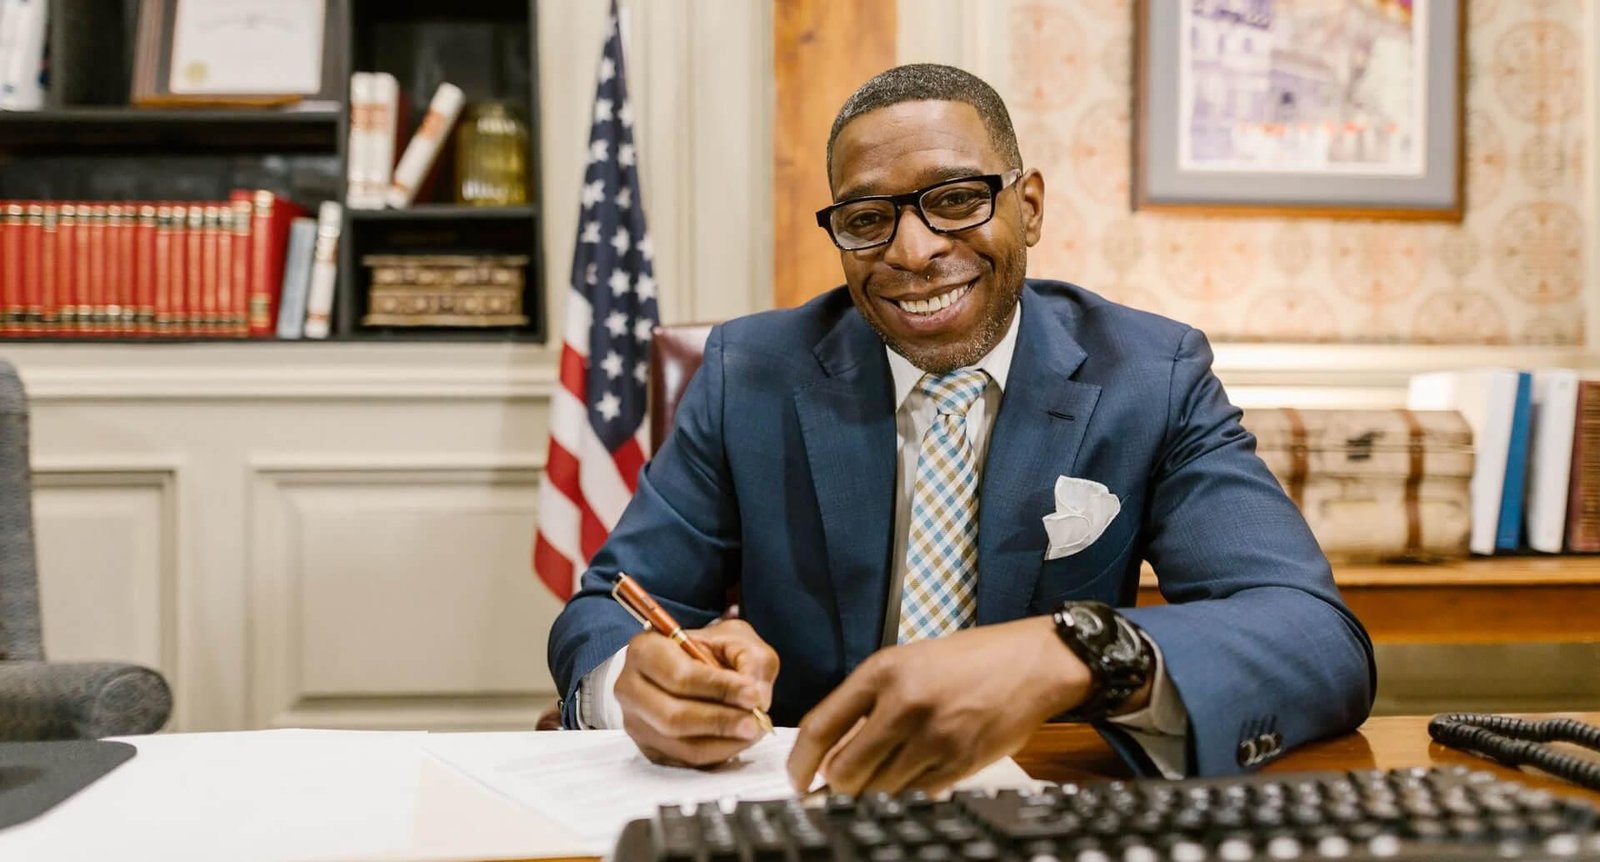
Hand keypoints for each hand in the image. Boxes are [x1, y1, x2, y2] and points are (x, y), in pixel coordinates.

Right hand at [616, 618, 779, 767]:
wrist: (686, 666)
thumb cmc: (708, 650)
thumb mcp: (735, 638)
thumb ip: (751, 661)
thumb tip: (757, 697)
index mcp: (645, 650)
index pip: (679, 676)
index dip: (719, 688)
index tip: (753, 694)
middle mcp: (631, 688)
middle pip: (673, 717)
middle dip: (721, 722)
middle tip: (755, 722)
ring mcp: (636, 722)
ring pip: (680, 745)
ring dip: (724, 742)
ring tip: (753, 731)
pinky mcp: (648, 748)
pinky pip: (685, 761)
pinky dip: (718, 754)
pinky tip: (738, 740)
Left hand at [787, 617, 1089, 794]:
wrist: (1030, 663)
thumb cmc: (967, 660)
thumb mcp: (907, 663)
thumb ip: (866, 702)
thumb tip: (829, 752)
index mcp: (883, 672)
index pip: (821, 728)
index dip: (800, 763)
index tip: (797, 779)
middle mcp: (904, 704)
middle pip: (846, 770)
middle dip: (837, 785)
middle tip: (838, 786)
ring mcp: (934, 737)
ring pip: (880, 788)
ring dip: (874, 789)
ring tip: (886, 770)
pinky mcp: (959, 762)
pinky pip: (916, 793)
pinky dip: (909, 789)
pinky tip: (918, 769)